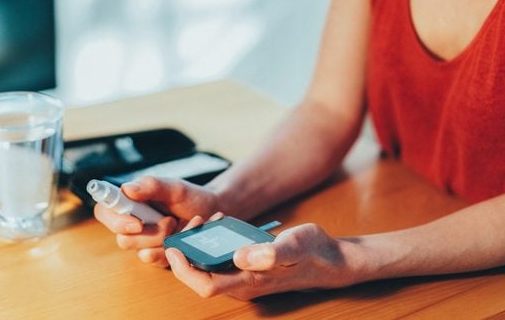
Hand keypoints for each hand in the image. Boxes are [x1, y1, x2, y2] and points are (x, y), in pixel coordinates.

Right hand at [93, 176, 221, 265]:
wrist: (213, 212)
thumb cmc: (190, 196)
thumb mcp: (174, 187)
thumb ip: (151, 185)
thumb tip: (126, 189)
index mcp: (130, 203)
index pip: (104, 212)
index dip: (115, 221)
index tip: (137, 222)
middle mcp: (133, 223)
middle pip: (123, 239)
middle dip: (148, 233)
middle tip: (169, 221)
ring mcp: (145, 241)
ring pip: (140, 251)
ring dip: (161, 241)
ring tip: (177, 226)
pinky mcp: (158, 254)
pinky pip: (155, 261)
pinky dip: (171, 251)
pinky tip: (180, 239)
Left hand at [165, 223, 359, 299]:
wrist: (329, 259)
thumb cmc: (313, 252)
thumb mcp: (295, 246)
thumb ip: (270, 253)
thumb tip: (240, 256)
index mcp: (248, 282)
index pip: (204, 285)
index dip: (184, 270)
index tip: (174, 248)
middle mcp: (241, 284)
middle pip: (200, 276)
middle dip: (188, 251)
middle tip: (192, 223)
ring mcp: (243, 277)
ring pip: (208, 266)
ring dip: (199, 244)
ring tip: (205, 219)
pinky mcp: (246, 267)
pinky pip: (219, 259)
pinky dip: (212, 241)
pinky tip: (219, 222)